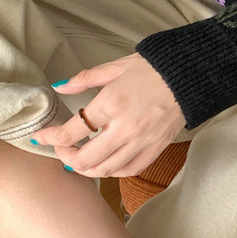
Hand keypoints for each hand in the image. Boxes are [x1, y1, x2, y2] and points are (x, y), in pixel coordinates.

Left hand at [32, 54, 185, 177]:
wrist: (193, 74)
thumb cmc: (155, 67)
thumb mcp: (118, 66)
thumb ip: (86, 78)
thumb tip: (60, 87)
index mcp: (111, 103)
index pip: (72, 131)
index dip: (51, 138)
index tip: (42, 138)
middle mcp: (124, 128)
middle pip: (85, 159)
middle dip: (66, 157)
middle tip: (62, 148)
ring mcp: (142, 141)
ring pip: (105, 169)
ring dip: (87, 168)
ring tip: (81, 159)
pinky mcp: (157, 147)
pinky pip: (130, 169)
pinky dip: (114, 171)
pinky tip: (108, 163)